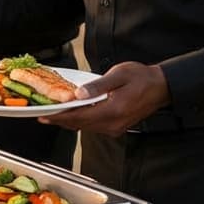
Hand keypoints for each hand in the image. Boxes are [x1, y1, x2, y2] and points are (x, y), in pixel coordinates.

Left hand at [40, 61, 169, 135]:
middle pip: (79, 124)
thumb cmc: (141, 78)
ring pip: (85, 127)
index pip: (79, 117)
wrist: (161, 87)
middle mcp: (113, 123)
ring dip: (68, 121)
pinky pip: (93, 126)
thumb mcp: (118, 75)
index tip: (43, 115)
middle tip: (41, 114)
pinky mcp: (116, 127)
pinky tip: (71, 112)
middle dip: (59, 119)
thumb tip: (78, 94)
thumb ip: (98, 86)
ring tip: (52, 113)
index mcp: (113, 110)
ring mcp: (115, 128)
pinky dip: (80, 120)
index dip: (59, 116)